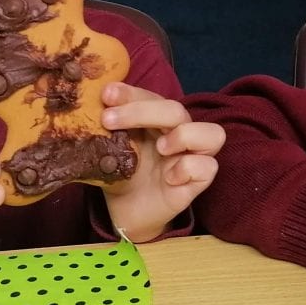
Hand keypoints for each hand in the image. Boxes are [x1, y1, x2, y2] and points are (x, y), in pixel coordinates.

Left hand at [99, 82, 224, 242]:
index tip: (106, 95)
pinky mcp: (198, 181)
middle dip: (141, 111)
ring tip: (160, 148)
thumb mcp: (110, 147)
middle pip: (177, 110)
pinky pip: (207, 167)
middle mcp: (179, 133)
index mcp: (158, 120)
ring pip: (212, 134)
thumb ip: (108, 127)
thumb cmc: (122, 174)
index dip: (131, 93)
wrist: (126, 211)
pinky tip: (168, 178)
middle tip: (109, 121)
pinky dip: (187, 167)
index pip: (152, 97)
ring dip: (183, 135)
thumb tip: (93, 104)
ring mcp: (192, 157)